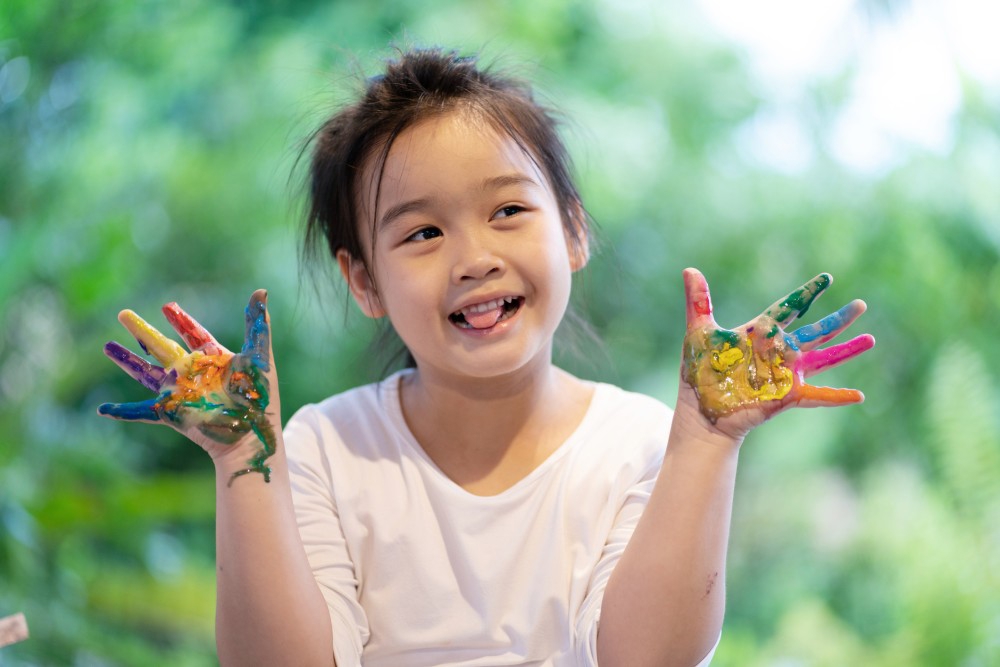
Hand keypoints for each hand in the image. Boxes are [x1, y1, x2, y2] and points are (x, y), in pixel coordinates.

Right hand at [98, 290, 278, 484]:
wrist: (252, 434)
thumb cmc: (260, 398)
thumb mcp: (260, 357)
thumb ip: (257, 325)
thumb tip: (261, 291)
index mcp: (214, 359)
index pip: (194, 333)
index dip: (181, 320)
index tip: (168, 306)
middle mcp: (193, 373)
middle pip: (161, 346)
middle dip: (142, 330)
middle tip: (123, 313)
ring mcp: (180, 392)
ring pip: (145, 372)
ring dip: (126, 360)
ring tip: (106, 346)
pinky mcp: (171, 412)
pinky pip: (141, 412)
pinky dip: (121, 413)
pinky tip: (102, 411)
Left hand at [680, 268, 873, 437]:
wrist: (700, 413)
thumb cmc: (698, 374)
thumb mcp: (698, 333)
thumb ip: (698, 301)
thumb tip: (689, 269)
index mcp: (759, 333)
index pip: (788, 308)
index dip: (807, 294)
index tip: (827, 279)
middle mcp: (777, 352)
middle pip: (814, 331)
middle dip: (838, 319)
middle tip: (861, 305)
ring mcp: (784, 375)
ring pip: (823, 358)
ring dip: (846, 350)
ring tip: (870, 340)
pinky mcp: (785, 397)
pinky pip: (816, 396)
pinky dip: (836, 397)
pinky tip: (859, 396)